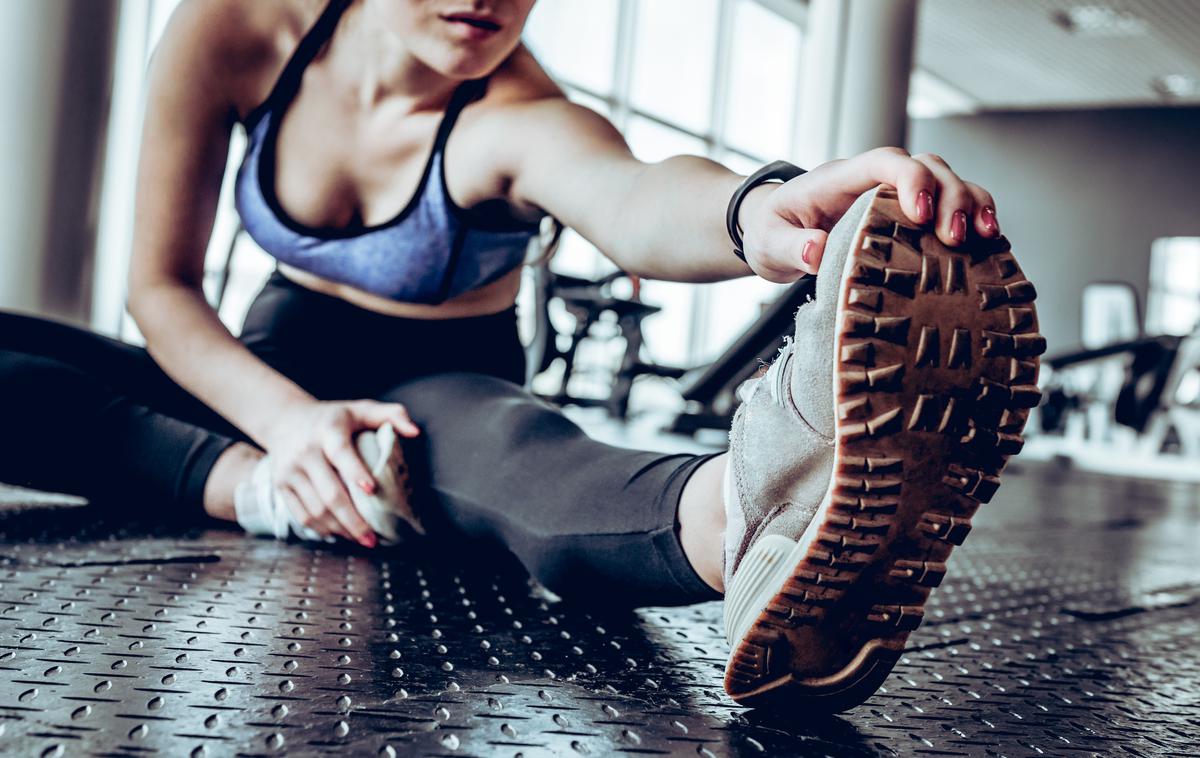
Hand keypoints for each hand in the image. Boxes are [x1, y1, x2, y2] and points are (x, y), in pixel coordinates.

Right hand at [261, 399, 420, 545]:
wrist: (286, 420)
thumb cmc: (334, 418)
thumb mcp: (361, 409)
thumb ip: (392, 414)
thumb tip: (415, 432)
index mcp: (328, 430)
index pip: (341, 453)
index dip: (355, 472)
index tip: (372, 490)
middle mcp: (305, 451)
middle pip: (329, 492)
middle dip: (353, 520)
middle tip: (373, 538)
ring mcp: (290, 470)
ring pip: (315, 509)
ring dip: (339, 529)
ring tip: (360, 539)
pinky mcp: (280, 486)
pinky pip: (301, 515)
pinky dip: (321, 529)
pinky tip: (339, 534)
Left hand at [739, 147, 1001, 282]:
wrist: (772, 234)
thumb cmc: (771, 232)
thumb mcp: (769, 243)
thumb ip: (790, 247)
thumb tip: (816, 249)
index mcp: (840, 179)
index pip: (884, 161)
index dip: (910, 179)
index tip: (921, 213)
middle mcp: (875, 181)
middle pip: (928, 167)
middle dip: (951, 196)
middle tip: (956, 238)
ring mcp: (896, 196)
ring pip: (948, 182)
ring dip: (972, 204)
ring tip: (987, 237)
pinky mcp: (909, 217)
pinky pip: (950, 209)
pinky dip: (973, 221)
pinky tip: (990, 247)